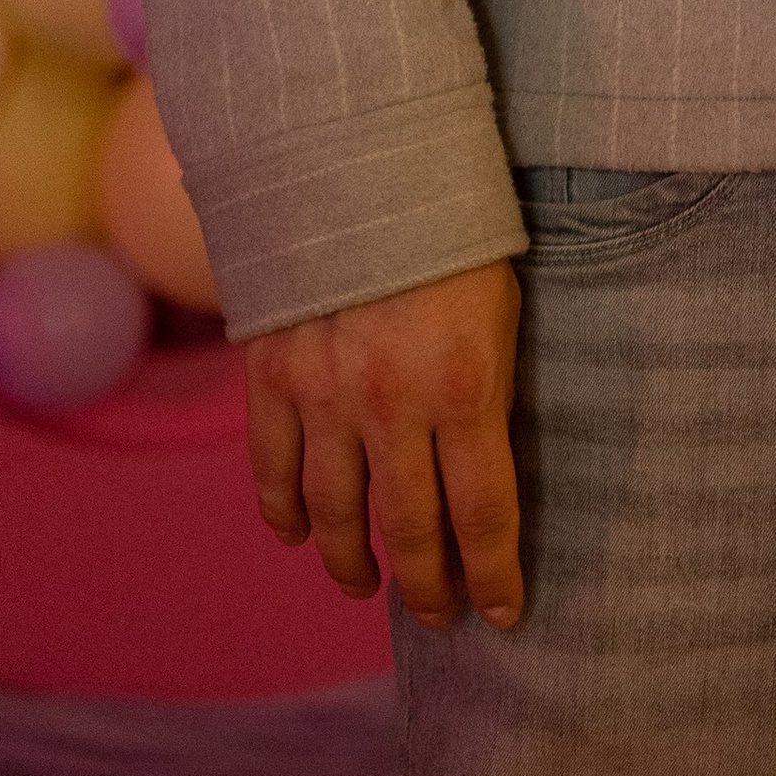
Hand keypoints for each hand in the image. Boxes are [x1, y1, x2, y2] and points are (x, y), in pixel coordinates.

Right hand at [244, 257, 523, 629]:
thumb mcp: (502, 308)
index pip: (485, 513)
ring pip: (335, 515)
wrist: (362, 159)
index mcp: (465, 387)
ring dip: (352, 563)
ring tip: (368, 586)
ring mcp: (325, 395)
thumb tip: (489, 462)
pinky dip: (283, 512)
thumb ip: (491, 387)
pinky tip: (297, 536)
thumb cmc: (456, 229)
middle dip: (430, 586)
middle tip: (441, 616)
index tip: (502, 613)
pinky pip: (273, 468)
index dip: (495, 574)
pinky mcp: (274, 376)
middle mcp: (392, 406)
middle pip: (411, 529)